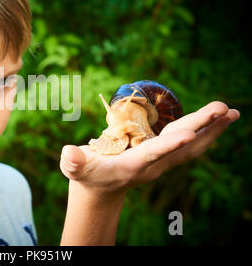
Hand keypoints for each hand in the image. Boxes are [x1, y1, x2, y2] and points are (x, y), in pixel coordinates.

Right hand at [60, 101, 239, 193]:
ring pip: (190, 145)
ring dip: (211, 129)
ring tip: (230, 112)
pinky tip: (213, 119)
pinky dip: (203, 130)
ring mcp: (159, 160)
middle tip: (225, 110)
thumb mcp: (76, 169)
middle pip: (181, 146)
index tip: (190, 134)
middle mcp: (152, 164)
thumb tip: (70, 153)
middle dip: (203, 128)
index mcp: (131, 166)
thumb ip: (74, 162)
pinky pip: (186, 143)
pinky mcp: (161, 154)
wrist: (100, 190)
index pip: (153, 154)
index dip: (170, 145)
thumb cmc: (86, 176)